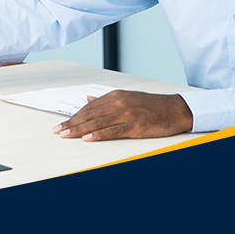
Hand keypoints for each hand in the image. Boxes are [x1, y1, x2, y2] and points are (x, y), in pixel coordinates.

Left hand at [52, 90, 192, 140]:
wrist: (175, 109)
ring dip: (79, 130)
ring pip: (98, 122)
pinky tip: (87, 138)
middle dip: (72, 123)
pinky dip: (98, 135)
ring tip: (67, 135)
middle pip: (90, 114)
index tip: (62, 123)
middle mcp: (119, 102)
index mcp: (116, 95)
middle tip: (58, 131)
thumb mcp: (127, 97)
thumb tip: (88, 99)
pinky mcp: (135, 125)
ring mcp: (127, 114)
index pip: (89, 107)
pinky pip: (112, 131)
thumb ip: (106, 100)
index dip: (74, 116)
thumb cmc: (152, 105)